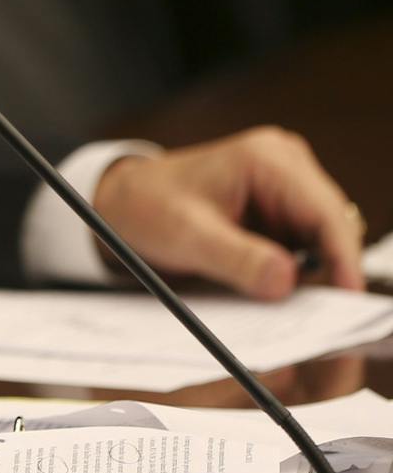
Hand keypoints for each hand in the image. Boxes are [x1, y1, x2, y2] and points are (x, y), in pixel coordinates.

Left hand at [93, 126, 365, 299]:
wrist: (123, 204)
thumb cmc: (147, 207)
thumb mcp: (186, 235)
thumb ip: (237, 259)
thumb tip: (287, 281)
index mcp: (267, 159)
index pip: (325, 212)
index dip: (344, 256)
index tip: (350, 297)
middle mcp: (286, 166)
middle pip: (331, 227)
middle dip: (330, 267)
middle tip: (324, 314)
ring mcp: (286, 188)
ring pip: (322, 241)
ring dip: (312, 272)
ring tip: (292, 303)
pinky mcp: (281, 211)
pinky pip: (304, 247)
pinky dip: (296, 271)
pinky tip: (276, 289)